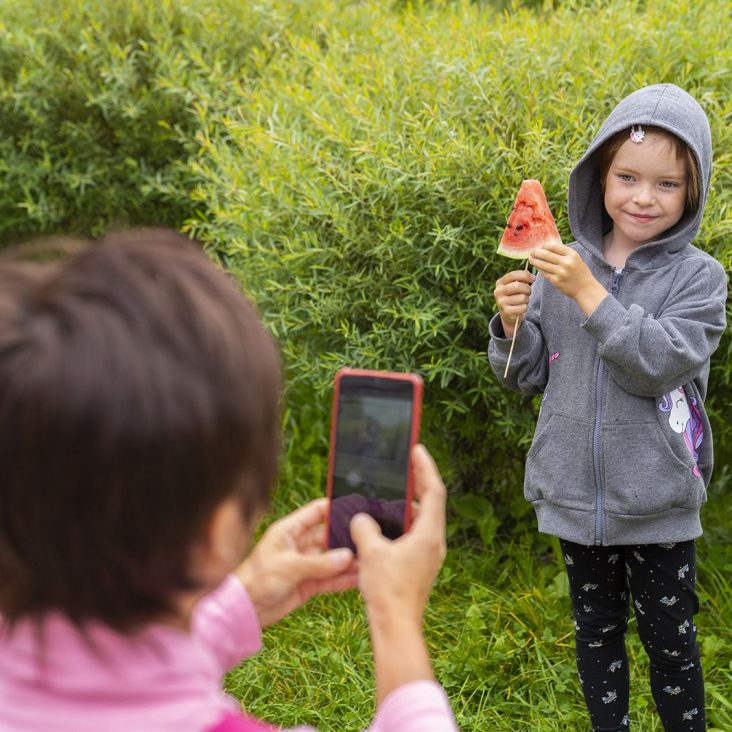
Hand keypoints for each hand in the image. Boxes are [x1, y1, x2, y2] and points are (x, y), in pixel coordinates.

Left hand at [235, 498, 357, 627]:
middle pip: (329, 536)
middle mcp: (300, 544)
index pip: (317, 512)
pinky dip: (344, 579)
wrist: (243, 610)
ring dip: (349, 561)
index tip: (355, 509)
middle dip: (347, 538)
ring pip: (333, 559)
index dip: (335, 508)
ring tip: (368, 562)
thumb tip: (347, 557)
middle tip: (368, 540)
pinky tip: (359, 578)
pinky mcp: (308, 584)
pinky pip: (330, 578)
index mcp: (290, 530)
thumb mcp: (289, 567)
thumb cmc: (256, 580)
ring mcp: (305, 564)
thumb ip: (320, 563)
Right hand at [350, 444, 446, 702]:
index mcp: (428, 534)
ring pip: (422, 519)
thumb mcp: (370, 551)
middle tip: (406, 464)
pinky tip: (384, 522)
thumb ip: (364, 527)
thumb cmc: (387, 590)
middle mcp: (434, 542)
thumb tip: (362, 518)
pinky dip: (402, 522)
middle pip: (430, 502)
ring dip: (408, 503)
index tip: (418, 449)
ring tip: (392, 490)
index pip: (433, 491)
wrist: (396, 627)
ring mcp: (428, 555)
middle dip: (418, 482)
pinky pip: (414, 534)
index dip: (425, 467)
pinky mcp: (419, 565)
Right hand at [493, 269, 535, 336]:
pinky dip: (525, 307)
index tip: (534, 278)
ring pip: (522, 298)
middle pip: (518, 286)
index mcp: (500, 283)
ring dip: (527, 299)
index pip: (512, 275)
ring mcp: (501, 302)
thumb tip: (530, 276)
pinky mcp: (506, 311)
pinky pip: (522, 307)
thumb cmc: (514, 296)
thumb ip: (521, 280)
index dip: (525, 275)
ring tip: (523, 300)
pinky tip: (521, 307)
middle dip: (527, 289)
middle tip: (529, 292)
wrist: (507, 313)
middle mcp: (498, 292)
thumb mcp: (514, 286)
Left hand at [529, 241, 606, 315]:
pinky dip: (539, 269)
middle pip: (546, 254)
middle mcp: (566, 262)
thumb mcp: (576, 259)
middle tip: (532, 252)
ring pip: (543, 264)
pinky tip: (536, 267)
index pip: (553, 246)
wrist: (585, 289)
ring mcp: (560, 272)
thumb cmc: (579, 272)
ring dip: (534, 261)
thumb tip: (547, 247)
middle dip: (536, 252)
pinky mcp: (556, 281)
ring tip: (531, 259)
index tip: (540, 246)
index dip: (544, 245)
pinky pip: (544, 273)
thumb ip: (564, 253)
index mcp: (572, 254)